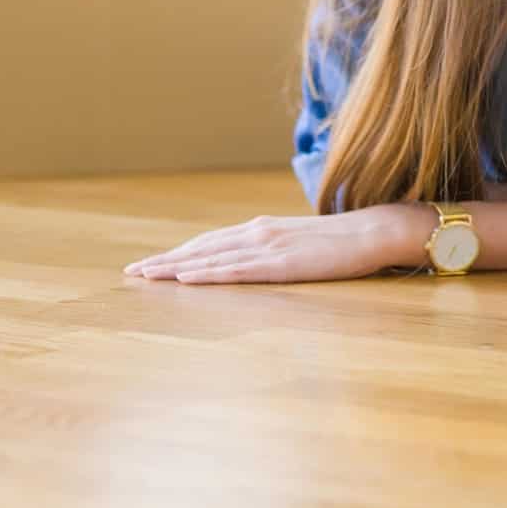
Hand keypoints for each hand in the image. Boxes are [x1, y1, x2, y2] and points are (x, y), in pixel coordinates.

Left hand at [122, 203, 434, 284]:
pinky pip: (234, 271)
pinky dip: (205, 274)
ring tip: (145, 275)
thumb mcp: (302, 244)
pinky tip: (185, 279)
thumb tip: (259, 263)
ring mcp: (267, 247)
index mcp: (263, 228)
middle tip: (131, 271)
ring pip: (210, 257)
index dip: (180, 252)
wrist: (375, 231)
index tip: (152, 262)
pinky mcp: (279, 264)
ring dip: (174, 266)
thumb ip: (277, 250)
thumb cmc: (344, 242)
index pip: (211, 241)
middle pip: (201, 247)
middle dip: (165, 259)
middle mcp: (258, 232)